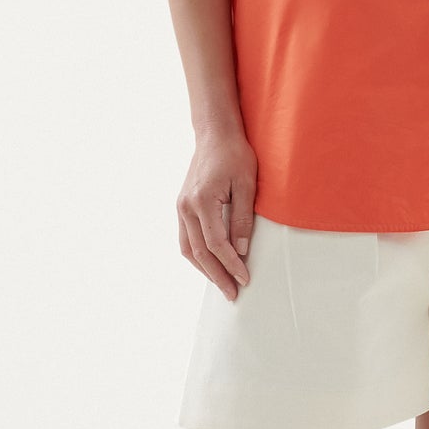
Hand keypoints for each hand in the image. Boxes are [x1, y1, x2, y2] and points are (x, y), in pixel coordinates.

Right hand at [177, 129, 255, 298]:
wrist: (215, 134)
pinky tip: (210, 264)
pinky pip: (185, 239)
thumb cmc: (235, 155)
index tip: (245, 279)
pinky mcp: (182, 206)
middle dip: (217, 275)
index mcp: (202, 200)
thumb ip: (242, 219)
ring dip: (204, 269)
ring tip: (222, 284)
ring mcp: (180, 207)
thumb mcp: (247, 185)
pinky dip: (196, 256)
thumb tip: (240, 250)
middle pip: (199, 252)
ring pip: (187, 249)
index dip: (231, 265)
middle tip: (233, 294)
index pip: (216, 244)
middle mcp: (186, 206)